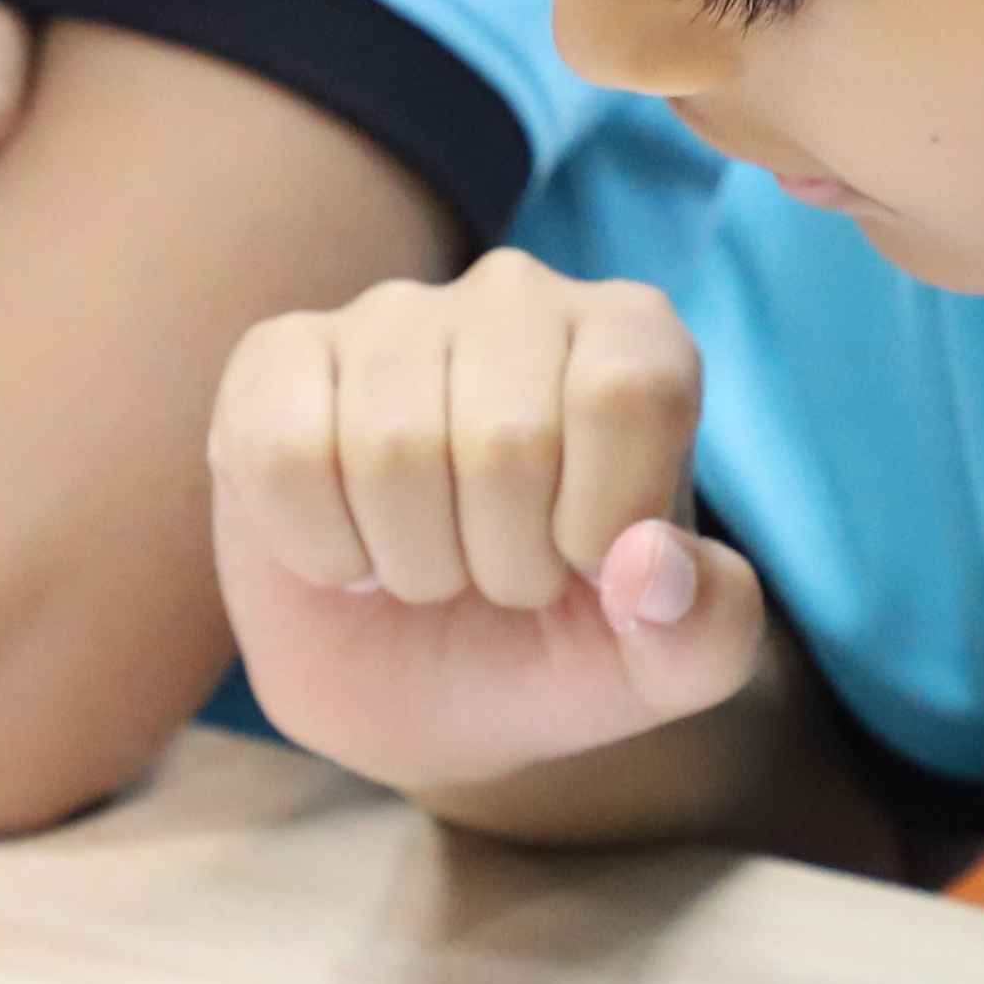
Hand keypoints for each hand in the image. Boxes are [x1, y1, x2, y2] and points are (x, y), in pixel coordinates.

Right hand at [206, 254, 765, 801]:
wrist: (408, 685)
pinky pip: (286, 455)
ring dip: (413, 564)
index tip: (584, 567)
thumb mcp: (657, 667)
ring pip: (391, 449)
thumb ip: (705, 629)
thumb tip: (648, 565)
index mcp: (635, 340)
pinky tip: (345, 547)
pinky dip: (321, 547)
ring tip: (425, 564)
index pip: (630, 392)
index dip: (600, 521)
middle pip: (507, 437)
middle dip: (502, 564)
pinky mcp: (279, 356)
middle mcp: (519, 298)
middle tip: (494, 577)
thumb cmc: (548, 647)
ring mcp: (392, 316)